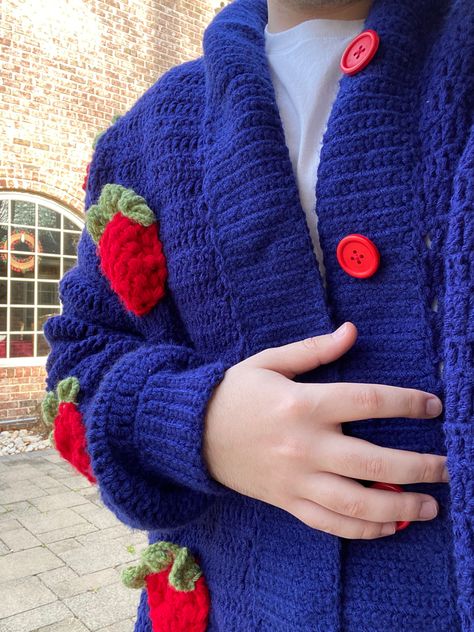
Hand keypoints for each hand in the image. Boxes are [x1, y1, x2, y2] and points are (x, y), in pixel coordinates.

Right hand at [203, 321, 447, 539]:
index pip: (369, 401)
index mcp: (303, 404)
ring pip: (358, 504)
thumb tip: (352, 330)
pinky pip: (331, 524)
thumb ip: (314, 350)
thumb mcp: (269, 362)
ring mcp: (296, 480)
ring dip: (401, 508)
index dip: (408, 403)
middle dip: (420, 466)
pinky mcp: (287, 502)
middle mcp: (304, 446)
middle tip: (448, 467)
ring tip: (431, 506)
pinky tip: (389, 527)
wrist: (193, 434)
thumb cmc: (234, 393)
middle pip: (374, 462)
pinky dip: (364, 531)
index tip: (434, 406)